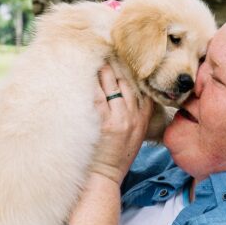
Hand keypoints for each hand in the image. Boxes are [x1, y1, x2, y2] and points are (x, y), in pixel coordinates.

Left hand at [91, 65, 153, 184]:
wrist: (104, 178)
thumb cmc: (115, 158)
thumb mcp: (135, 136)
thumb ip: (135, 114)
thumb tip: (128, 91)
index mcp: (143, 118)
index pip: (141, 85)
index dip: (131, 67)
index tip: (124, 53)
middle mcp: (133, 116)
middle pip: (126, 80)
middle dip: (116, 62)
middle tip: (105, 46)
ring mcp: (118, 119)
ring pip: (111, 84)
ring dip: (102, 67)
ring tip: (94, 53)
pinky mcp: (102, 124)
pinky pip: (96, 95)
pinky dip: (90, 82)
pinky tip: (83, 71)